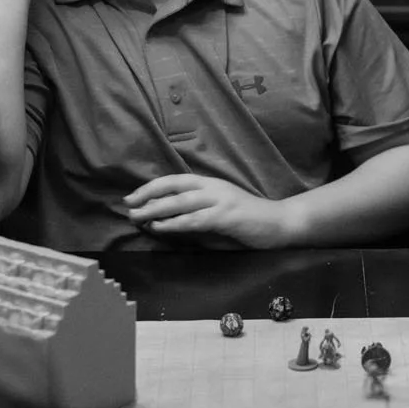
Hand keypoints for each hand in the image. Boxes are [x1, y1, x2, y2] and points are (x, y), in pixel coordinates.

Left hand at [123, 173, 290, 246]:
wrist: (281, 224)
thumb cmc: (248, 223)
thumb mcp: (218, 215)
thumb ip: (195, 217)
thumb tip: (164, 223)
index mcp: (210, 184)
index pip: (175, 180)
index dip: (151, 187)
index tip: (132, 197)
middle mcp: (213, 187)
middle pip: (173, 186)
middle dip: (147, 195)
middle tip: (127, 205)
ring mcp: (221, 200)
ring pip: (181, 201)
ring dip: (155, 209)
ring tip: (137, 217)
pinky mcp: (226, 216)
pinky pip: (194, 219)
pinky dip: (174, 223)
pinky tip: (160, 227)